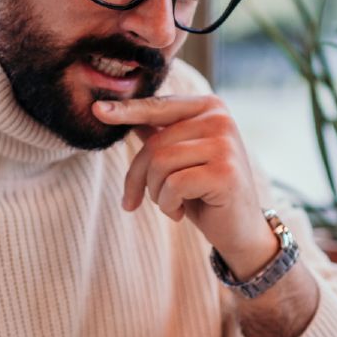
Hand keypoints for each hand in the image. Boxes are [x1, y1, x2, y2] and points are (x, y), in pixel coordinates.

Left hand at [93, 96, 276, 279]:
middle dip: (139, 178)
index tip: (97, 110)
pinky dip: (168, 205)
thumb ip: (157, 133)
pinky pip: (173, 185)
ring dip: (155, 193)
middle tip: (138, 200)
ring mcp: (225, 145)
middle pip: (154, 143)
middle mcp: (220, 119)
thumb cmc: (205, 192)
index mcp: (209, 107)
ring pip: (160, 163)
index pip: (158, 107)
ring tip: (171, 203)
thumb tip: (118, 111)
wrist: (240, 230)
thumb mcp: (179, 159)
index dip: (126, 110)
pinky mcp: (225, 173)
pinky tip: (182, 212)